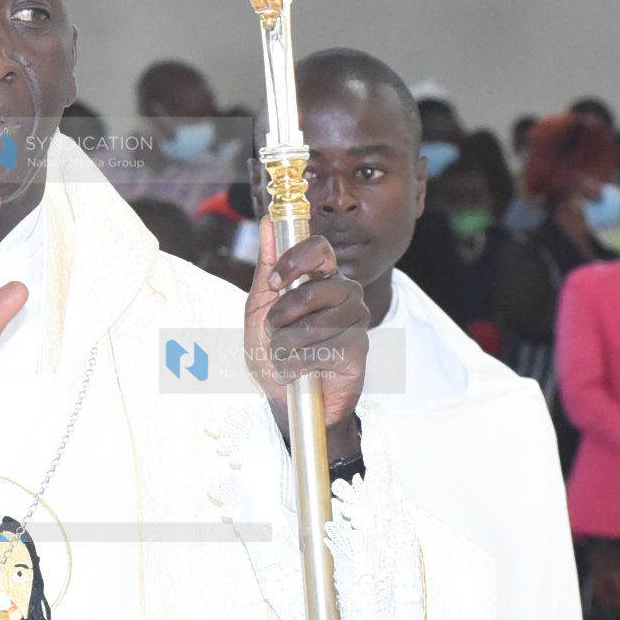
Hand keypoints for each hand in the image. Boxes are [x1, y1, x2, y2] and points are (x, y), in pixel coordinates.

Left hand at [244, 218, 370, 456]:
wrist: (287, 398)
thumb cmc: (273, 349)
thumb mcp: (260, 307)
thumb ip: (267, 267)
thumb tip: (268, 221)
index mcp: (320, 277)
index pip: (319, 248)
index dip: (296, 260)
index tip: (275, 284)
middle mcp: (344, 292)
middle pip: (315, 289)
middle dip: (282, 316)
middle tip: (275, 331)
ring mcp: (356, 320)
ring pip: (314, 324)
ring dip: (286, 346)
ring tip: (285, 355)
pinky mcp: (359, 349)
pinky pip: (322, 350)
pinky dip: (297, 365)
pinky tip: (299, 371)